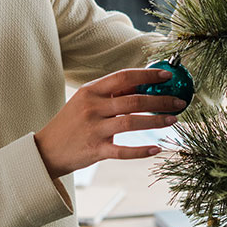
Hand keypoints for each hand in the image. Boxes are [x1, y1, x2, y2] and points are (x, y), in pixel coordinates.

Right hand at [33, 68, 186, 178]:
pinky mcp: (95, 150)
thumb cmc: (71, 123)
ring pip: (132, 122)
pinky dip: (141, 150)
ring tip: (173, 120)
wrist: (47, 150)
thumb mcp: (85, 102)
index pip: (124, 77)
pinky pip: (123, 151)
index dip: (148, 75)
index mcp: (90, 91)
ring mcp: (94, 129)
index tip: (168, 76)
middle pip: (133, 100)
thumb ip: (110, 94)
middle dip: (160, 100)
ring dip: (156, 121)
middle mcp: (92, 107)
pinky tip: (156, 149)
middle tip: (179, 102)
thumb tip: (144, 85)